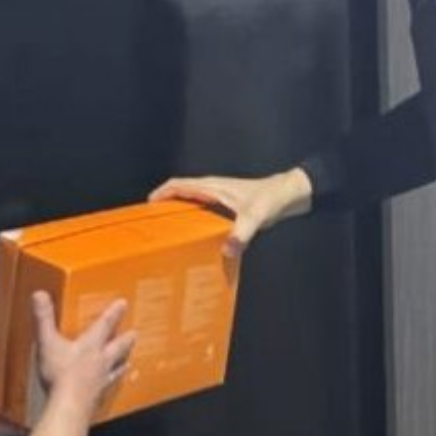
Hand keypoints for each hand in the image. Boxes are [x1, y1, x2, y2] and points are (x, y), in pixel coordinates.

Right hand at [31, 292, 135, 409]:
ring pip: (116, 369)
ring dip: (122, 364)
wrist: (69, 406)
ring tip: (129, 363)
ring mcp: (101, 381)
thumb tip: (40, 294)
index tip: (123, 304)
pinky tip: (108, 392)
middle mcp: (100, 362)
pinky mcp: (97, 398)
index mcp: (90, 346)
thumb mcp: (47, 342)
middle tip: (135, 334)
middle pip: (117, 347)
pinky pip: (106, 390)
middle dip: (125, 340)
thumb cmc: (60, 375)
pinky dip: (110, 388)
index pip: (105, 325)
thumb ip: (44, 318)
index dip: (113, 313)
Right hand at [150, 167, 312, 257]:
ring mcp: (217, 199)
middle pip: (179, 195)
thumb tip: (225, 251)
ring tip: (167, 236)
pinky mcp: (224, 208)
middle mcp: (210, 190)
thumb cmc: (270, 198)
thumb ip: (241, 234)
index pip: (178, 185)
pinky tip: (194, 241)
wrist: (288, 195)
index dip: (160, 193)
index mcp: (211, 186)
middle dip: (164, 207)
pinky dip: (193, 223)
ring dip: (178, 215)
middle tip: (153, 228)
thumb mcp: (255, 216)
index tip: (146, 209)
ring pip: (190, 204)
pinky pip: (201, 213)